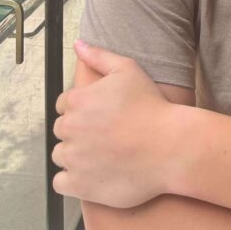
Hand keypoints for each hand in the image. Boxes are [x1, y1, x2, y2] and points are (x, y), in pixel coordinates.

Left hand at [52, 41, 177, 206]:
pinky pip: (61, 183)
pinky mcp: (79, 185)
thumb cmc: (151, 106)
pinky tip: (91, 174)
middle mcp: (71, 128)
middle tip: (103, 135)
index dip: (81, 109)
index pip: (64, 105)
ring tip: (100, 154)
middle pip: (62, 130)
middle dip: (77, 131)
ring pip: (61, 155)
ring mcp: (74, 158)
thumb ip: (98, 56)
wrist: (170, 146)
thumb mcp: (127, 69)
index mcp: (77, 100)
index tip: (99, 116)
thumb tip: (78, 44)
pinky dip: (71, 180)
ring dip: (74, 155)